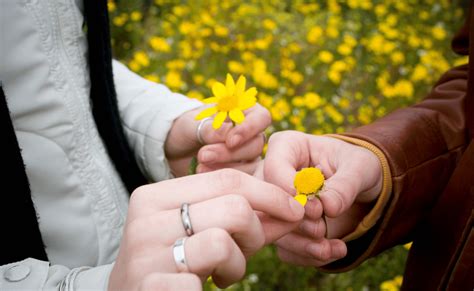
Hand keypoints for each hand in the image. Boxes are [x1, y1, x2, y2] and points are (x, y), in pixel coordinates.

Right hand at [108, 169, 303, 289]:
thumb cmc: (171, 260)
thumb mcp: (200, 230)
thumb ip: (241, 217)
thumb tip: (293, 208)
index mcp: (155, 196)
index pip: (227, 179)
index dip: (269, 193)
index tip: (293, 210)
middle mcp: (145, 220)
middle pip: (234, 208)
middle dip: (255, 232)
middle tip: (245, 250)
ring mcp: (144, 256)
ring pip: (222, 242)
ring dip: (237, 263)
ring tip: (222, 273)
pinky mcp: (149, 287)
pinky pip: (201, 283)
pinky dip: (217, 283)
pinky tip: (202, 287)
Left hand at [164, 104, 270, 176]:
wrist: (173, 148)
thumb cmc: (186, 128)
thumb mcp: (192, 124)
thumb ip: (209, 128)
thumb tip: (226, 134)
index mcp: (244, 111)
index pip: (261, 117)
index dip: (249, 129)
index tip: (230, 141)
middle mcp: (250, 134)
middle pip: (256, 145)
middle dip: (230, 153)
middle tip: (203, 155)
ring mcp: (246, 156)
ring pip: (251, 166)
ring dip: (226, 168)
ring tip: (200, 165)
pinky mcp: (240, 174)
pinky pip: (241, 180)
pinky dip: (223, 180)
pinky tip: (203, 174)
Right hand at [262, 131, 382, 265]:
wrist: (364, 190)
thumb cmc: (358, 167)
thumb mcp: (361, 168)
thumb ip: (345, 185)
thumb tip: (329, 208)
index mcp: (287, 147)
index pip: (273, 168)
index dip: (291, 191)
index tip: (318, 209)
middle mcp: (273, 175)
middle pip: (266, 202)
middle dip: (295, 223)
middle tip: (323, 228)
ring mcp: (274, 203)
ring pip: (272, 229)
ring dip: (302, 244)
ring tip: (331, 247)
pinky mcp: (283, 228)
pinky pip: (285, 248)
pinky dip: (308, 255)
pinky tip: (333, 251)